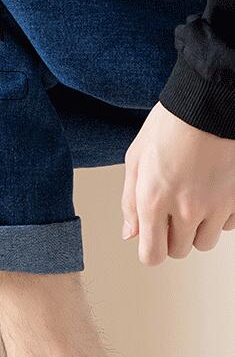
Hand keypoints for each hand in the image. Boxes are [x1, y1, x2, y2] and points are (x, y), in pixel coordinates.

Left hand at [122, 102, 234, 265]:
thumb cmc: (170, 124)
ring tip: (195, 202)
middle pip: (180, 251)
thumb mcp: (136, 159)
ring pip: (206, 241)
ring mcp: (218, 204)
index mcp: (154, 202)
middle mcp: (187, 209)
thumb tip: (130, 235)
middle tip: (174, 213)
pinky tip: (214, 193)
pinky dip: (222, 216)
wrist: (212, 100)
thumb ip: (130, 202)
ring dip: (199, 229)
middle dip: (174, 237)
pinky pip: (230, 225)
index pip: (153, 256)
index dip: (152, 250)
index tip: (154, 238)